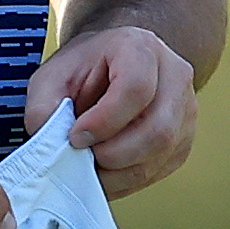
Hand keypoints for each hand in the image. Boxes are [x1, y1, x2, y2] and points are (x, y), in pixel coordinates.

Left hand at [24, 23, 199, 193]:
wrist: (111, 66)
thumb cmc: (83, 70)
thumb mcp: (52, 78)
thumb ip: (43, 108)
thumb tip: (49, 149)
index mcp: (141, 48)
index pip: (136, 89)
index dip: (104, 122)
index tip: (75, 137)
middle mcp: (174, 76)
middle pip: (158, 129)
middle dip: (114, 155)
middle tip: (83, 158)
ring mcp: (186, 109)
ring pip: (162, 154)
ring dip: (120, 172)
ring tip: (90, 167)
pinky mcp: (184, 138)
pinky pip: (160, 169)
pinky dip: (128, 179)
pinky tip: (105, 171)